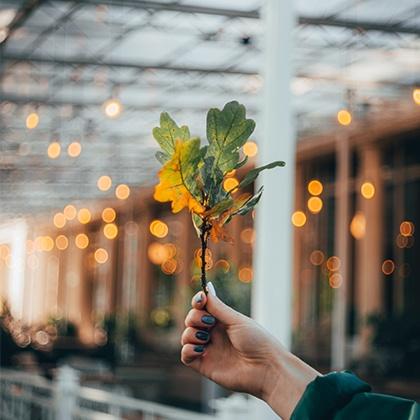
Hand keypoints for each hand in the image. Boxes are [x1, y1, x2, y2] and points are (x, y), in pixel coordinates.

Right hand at [180, 283, 319, 418]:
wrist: (266, 369)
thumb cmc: (258, 341)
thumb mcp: (236, 320)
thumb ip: (218, 307)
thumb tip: (206, 288)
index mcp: (222, 320)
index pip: (202, 307)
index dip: (198, 302)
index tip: (200, 300)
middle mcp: (214, 333)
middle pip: (191, 320)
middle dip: (194, 317)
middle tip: (209, 322)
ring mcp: (209, 349)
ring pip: (186, 336)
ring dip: (191, 333)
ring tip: (206, 337)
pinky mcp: (204, 365)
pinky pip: (185, 355)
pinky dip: (188, 349)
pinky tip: (201, 349)